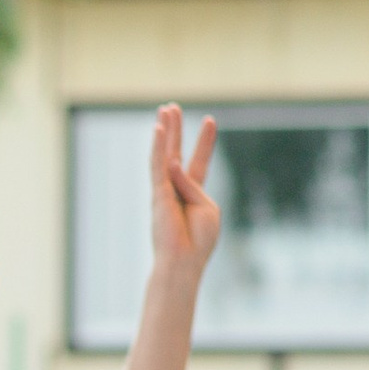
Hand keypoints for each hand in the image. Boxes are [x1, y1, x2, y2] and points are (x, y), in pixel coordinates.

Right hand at [148, 102, 220, 283]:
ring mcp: (165, 191)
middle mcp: (176, 190)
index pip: (199, 162)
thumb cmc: (199, 241)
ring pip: (164, 154)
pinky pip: (157, 165)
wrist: (183, 262)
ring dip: (166, 131)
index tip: (211, 121)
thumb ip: (194, 185)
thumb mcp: (207, 208)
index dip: (205, 143)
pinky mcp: (158, 194)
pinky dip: (158, 147)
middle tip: (172, 107)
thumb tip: (174, 166)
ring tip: (166, 108)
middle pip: (175, 153)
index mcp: (194, 195)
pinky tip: (158, 128)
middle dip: (176, 130)